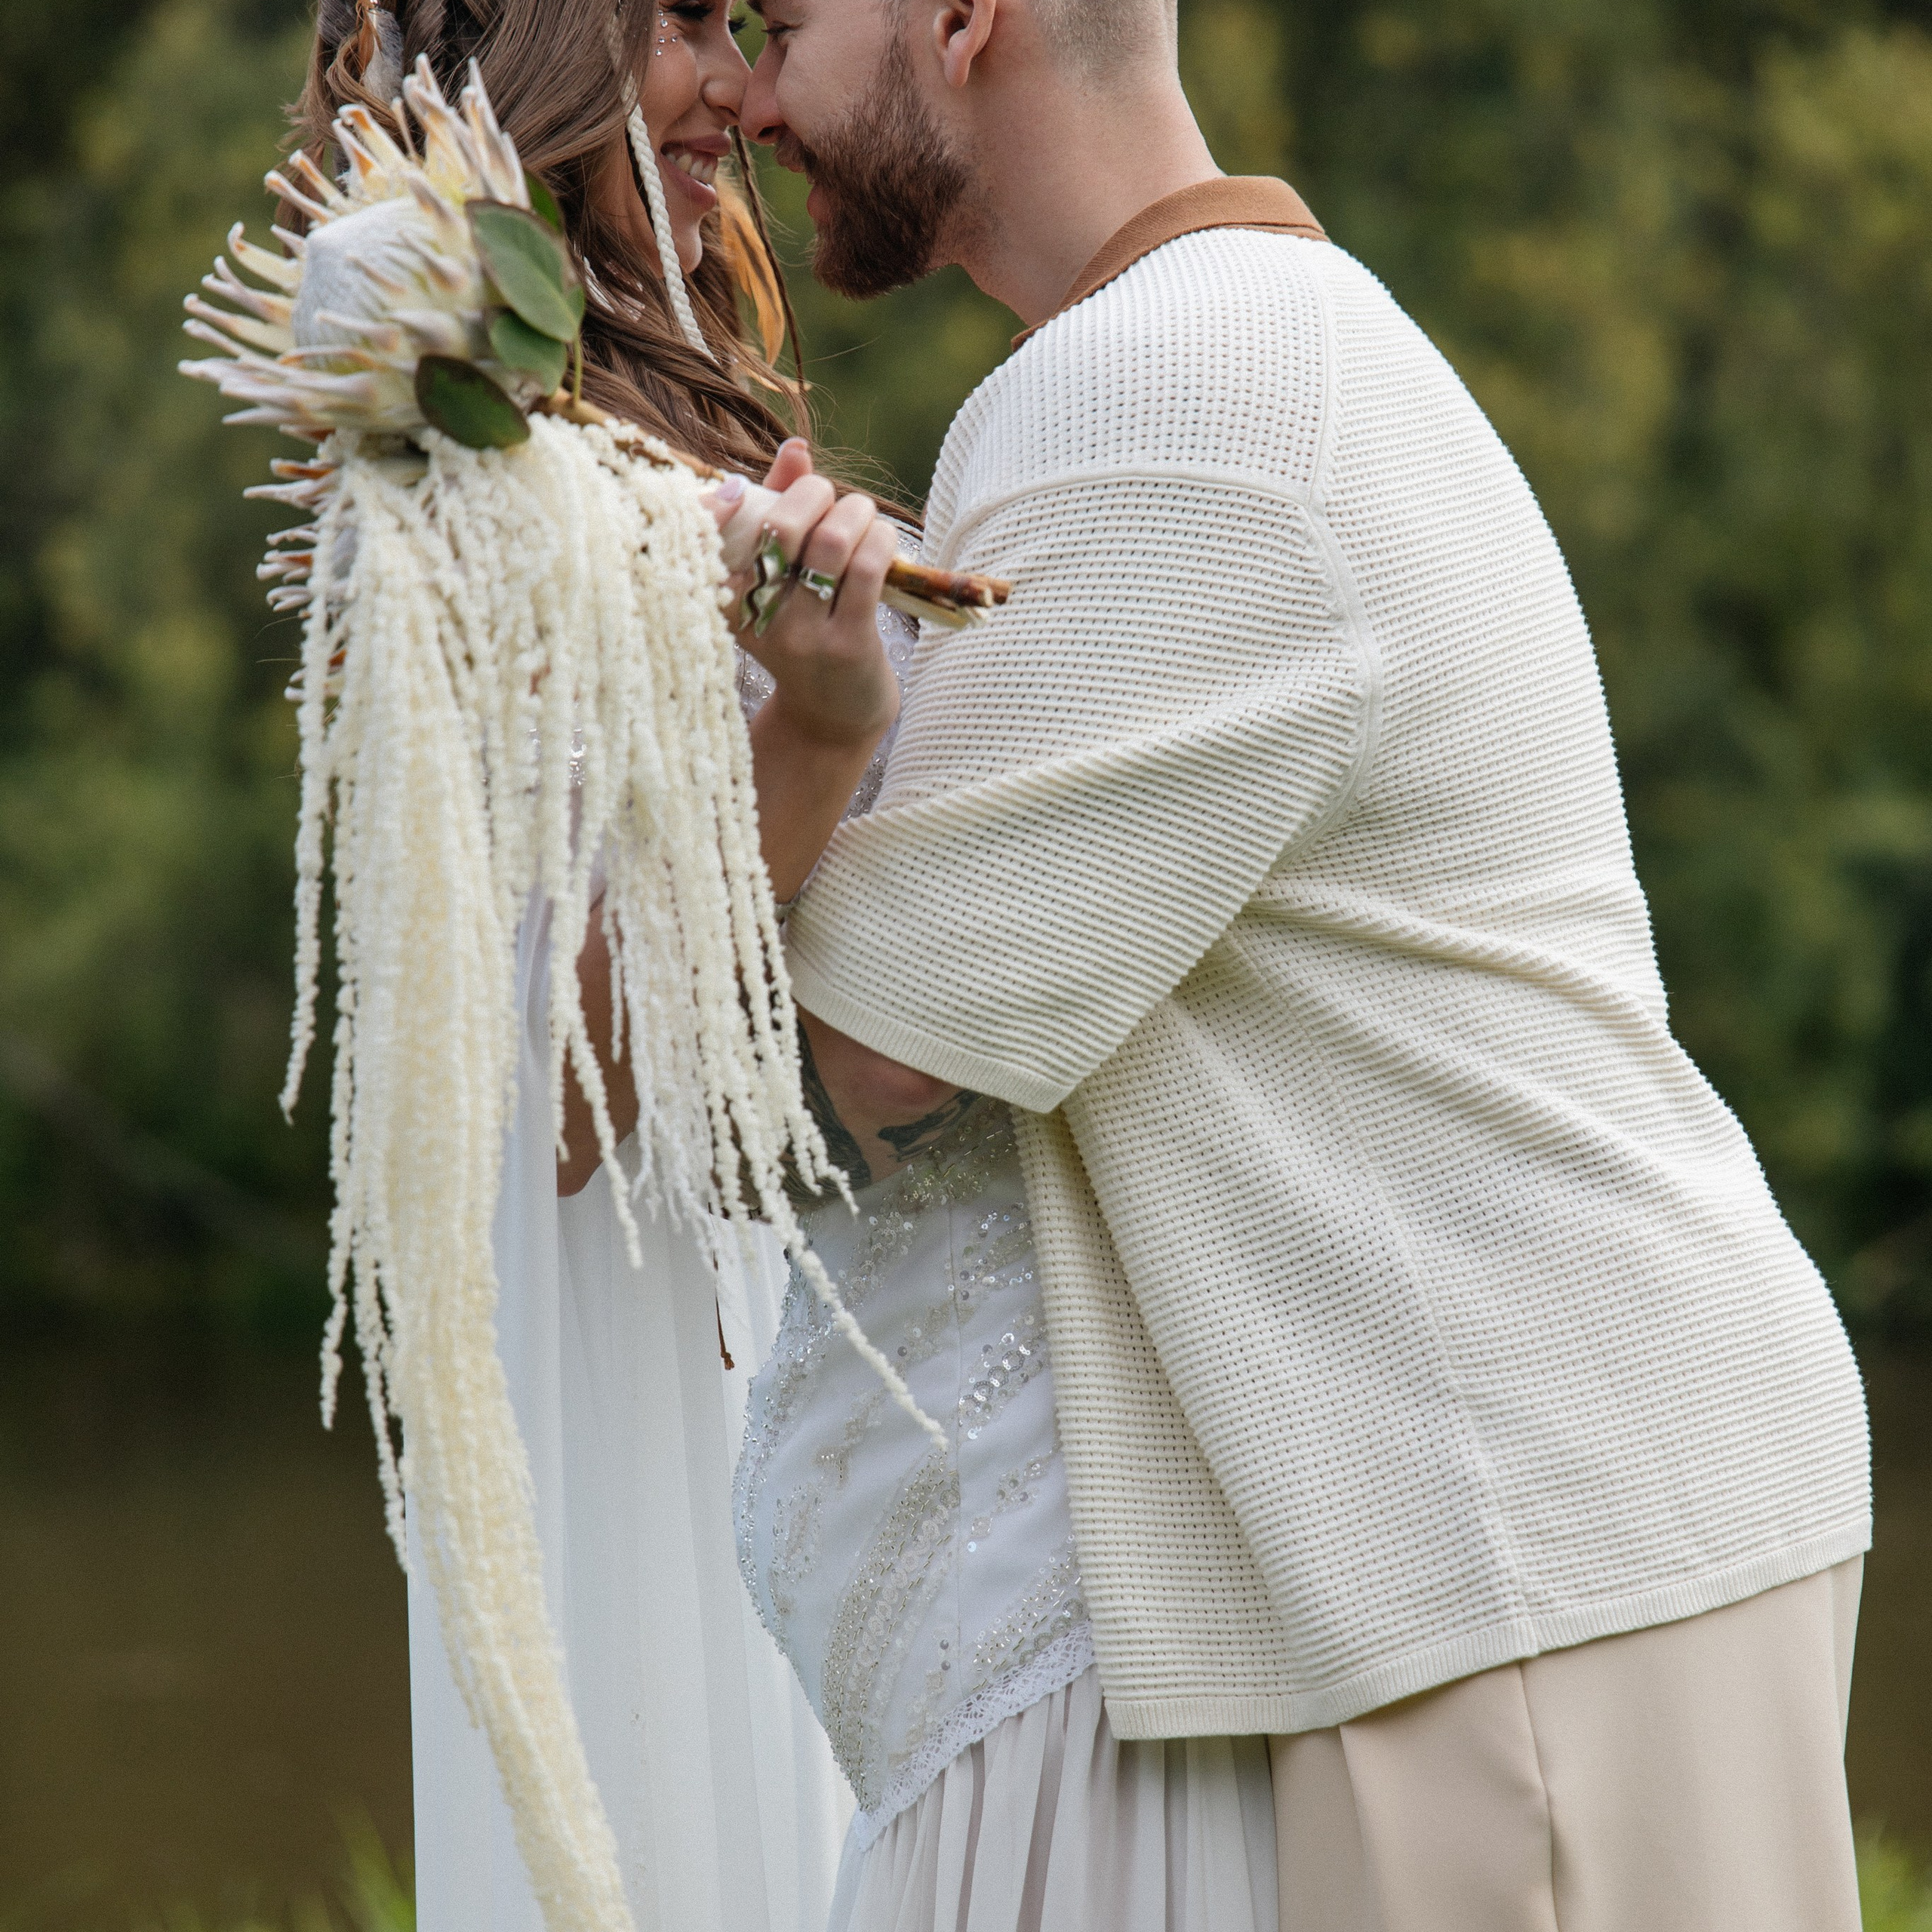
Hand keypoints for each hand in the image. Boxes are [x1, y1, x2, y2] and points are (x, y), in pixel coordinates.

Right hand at [722, 440, 900, 751]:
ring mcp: (800, 634)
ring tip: (864, 520)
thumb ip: (780, 506)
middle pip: (780, 523)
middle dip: (815, 493)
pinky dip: (881, 541)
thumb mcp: (780, 577)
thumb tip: (798, 449)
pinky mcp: (846, 645)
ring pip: (831, 541)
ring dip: (857, 513)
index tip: (740, 491)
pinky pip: (867, 568)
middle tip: (830, 501)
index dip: (719, 501)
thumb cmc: (804, 630)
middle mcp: (755, 615)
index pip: (705, 532)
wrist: (829, 718)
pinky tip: (883, 543)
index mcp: (724, 594)